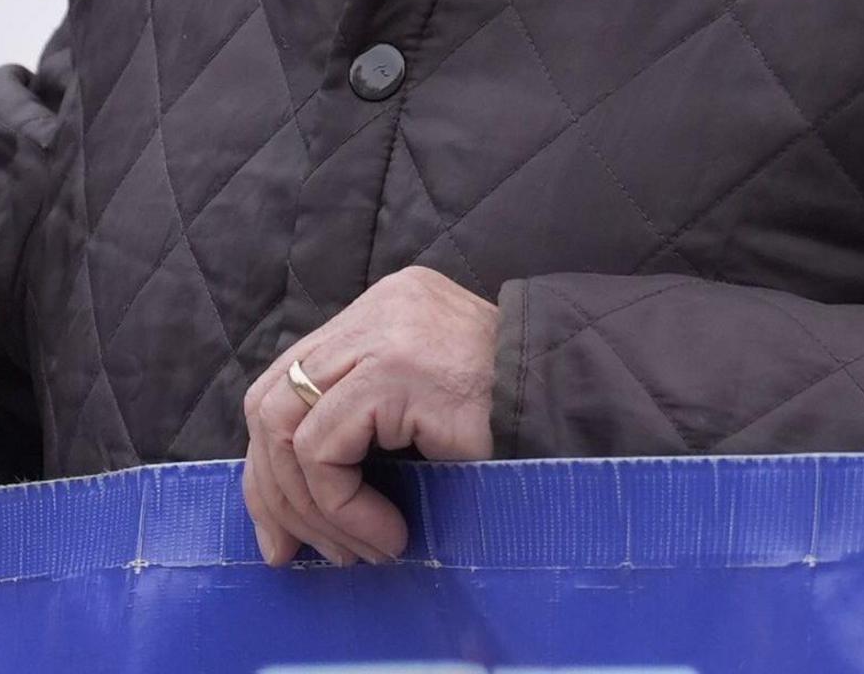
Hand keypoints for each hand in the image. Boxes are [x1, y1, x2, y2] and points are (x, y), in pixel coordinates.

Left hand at [240, 265, 498, 566]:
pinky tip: (387, 535)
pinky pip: (324, 448)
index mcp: (380, 314)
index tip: (282, 532)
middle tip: (297, 552)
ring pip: (285, 426)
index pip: (286, 381)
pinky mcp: (396, 370)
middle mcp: (376, 310)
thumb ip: (367, 428)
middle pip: (271, 400)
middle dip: (273, 490)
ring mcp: (384, 332)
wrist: (594, 411)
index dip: (269, 463)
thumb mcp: (429, 414)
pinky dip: (341, 506)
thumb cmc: (523, 428)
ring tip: (360, 552)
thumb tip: (291, 509)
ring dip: (312, 508)